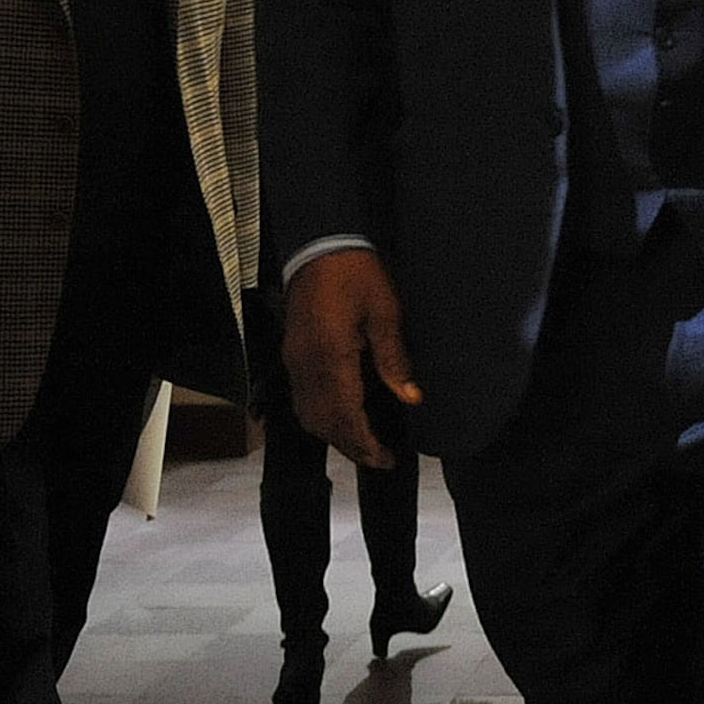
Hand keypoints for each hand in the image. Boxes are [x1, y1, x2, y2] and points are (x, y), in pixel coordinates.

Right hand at [287, 247, 419, 467]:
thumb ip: (394, 359)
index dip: (365, 443)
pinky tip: (340, 417)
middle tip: (379, 458)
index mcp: (331, 357)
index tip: (386, 458)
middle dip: (350, 446)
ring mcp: (295, 360)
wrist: (320, 245)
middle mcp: (307, 365)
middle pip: (323, 423)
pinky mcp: (292, 353)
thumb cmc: (357, 274)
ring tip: (362, 442)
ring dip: (333, 435)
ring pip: (308, 415)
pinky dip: (319, 417)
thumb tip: (411, 398)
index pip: (345, 416)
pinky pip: (301, 398)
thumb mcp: (385, 313)